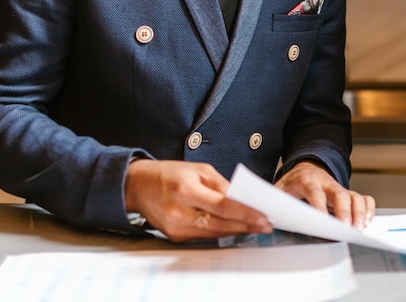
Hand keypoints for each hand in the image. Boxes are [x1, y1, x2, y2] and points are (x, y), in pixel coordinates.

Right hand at [124, 159, 272, 242]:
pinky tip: (234, 227)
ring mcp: (176, 228)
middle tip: (266, 224)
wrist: (139, 186)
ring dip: (236, 230)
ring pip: (214, 233)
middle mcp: (179, 212)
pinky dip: (221, 231)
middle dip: (246, 225)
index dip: (245, 213)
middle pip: (220, 224)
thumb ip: (221, 184)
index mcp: (186, 190)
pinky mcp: (175, 237)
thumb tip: (242, 199)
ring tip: (256, 225)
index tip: (263, 216)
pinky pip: (204, 236)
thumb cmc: (170, 174)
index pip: (222, 206)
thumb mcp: (198, 169)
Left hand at [275, 160, 375, 227]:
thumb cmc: (292, 184)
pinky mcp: (348, 194)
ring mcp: (339, 188)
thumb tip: (265, 219)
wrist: (306, 169)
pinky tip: (366, 221)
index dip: (319, 207)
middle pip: (340, 194)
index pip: (314, 193)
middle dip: (345, 212)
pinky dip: (368, 209)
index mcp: (307, 181)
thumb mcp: (279, 190)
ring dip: (360, 213)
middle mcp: (326, 183)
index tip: (322, 222)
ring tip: (359, 229)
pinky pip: (363, 198)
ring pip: (355, 196)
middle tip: (347, 229)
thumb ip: (275, 202)